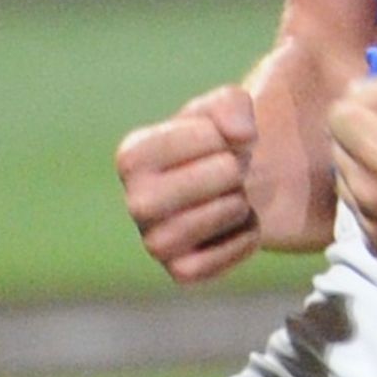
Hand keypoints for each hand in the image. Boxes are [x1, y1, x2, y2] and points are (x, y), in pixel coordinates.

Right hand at [117, 85, 266, 283]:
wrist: (239, 187)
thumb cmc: (221, 143)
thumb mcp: (226, 106)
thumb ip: (231, 104)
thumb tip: (240, 136)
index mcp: (133, 155)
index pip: (209, 136)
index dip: (228, 136)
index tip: (218, 143)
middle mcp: (135, 201)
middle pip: (222, 175)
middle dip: (237, 170)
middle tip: (229, 174)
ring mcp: (155, 242)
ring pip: (224, 214)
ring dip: (240, 204)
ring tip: (231, 198)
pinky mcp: (182, 272)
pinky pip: (229, 253)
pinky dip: (244, 239)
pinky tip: (236, 227)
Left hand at [326, 72, 376, 254]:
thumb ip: (372, 88)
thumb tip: (345, 101)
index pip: (336, 117)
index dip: (365, 109)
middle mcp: (371, 193)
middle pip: (337, 151)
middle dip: (362, 142)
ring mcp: (375, 225)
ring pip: (345, 183)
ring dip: (365, 173)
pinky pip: (359, 214)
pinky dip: (375, 204)